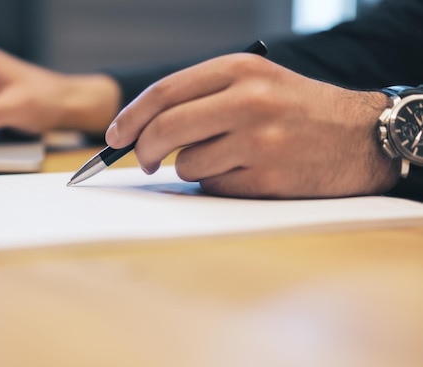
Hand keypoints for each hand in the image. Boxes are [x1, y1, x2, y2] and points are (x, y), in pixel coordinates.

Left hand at [105, 53, 398, 198]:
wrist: (361, 136)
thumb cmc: (298, 109)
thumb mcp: (256, 82)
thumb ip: (203, 97)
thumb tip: (142, 128)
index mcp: (240, 69)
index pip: (164, 93)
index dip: (130, 117)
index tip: (114, 136)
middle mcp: (249, 101)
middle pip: (166, 129)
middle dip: (143, 149)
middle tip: (143, 160)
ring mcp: (259, 141)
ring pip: (187, 163)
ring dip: (193, 167)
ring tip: (227, 157)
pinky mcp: (267, 177)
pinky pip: (214, 186)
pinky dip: (218, 183)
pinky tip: (247, 172)